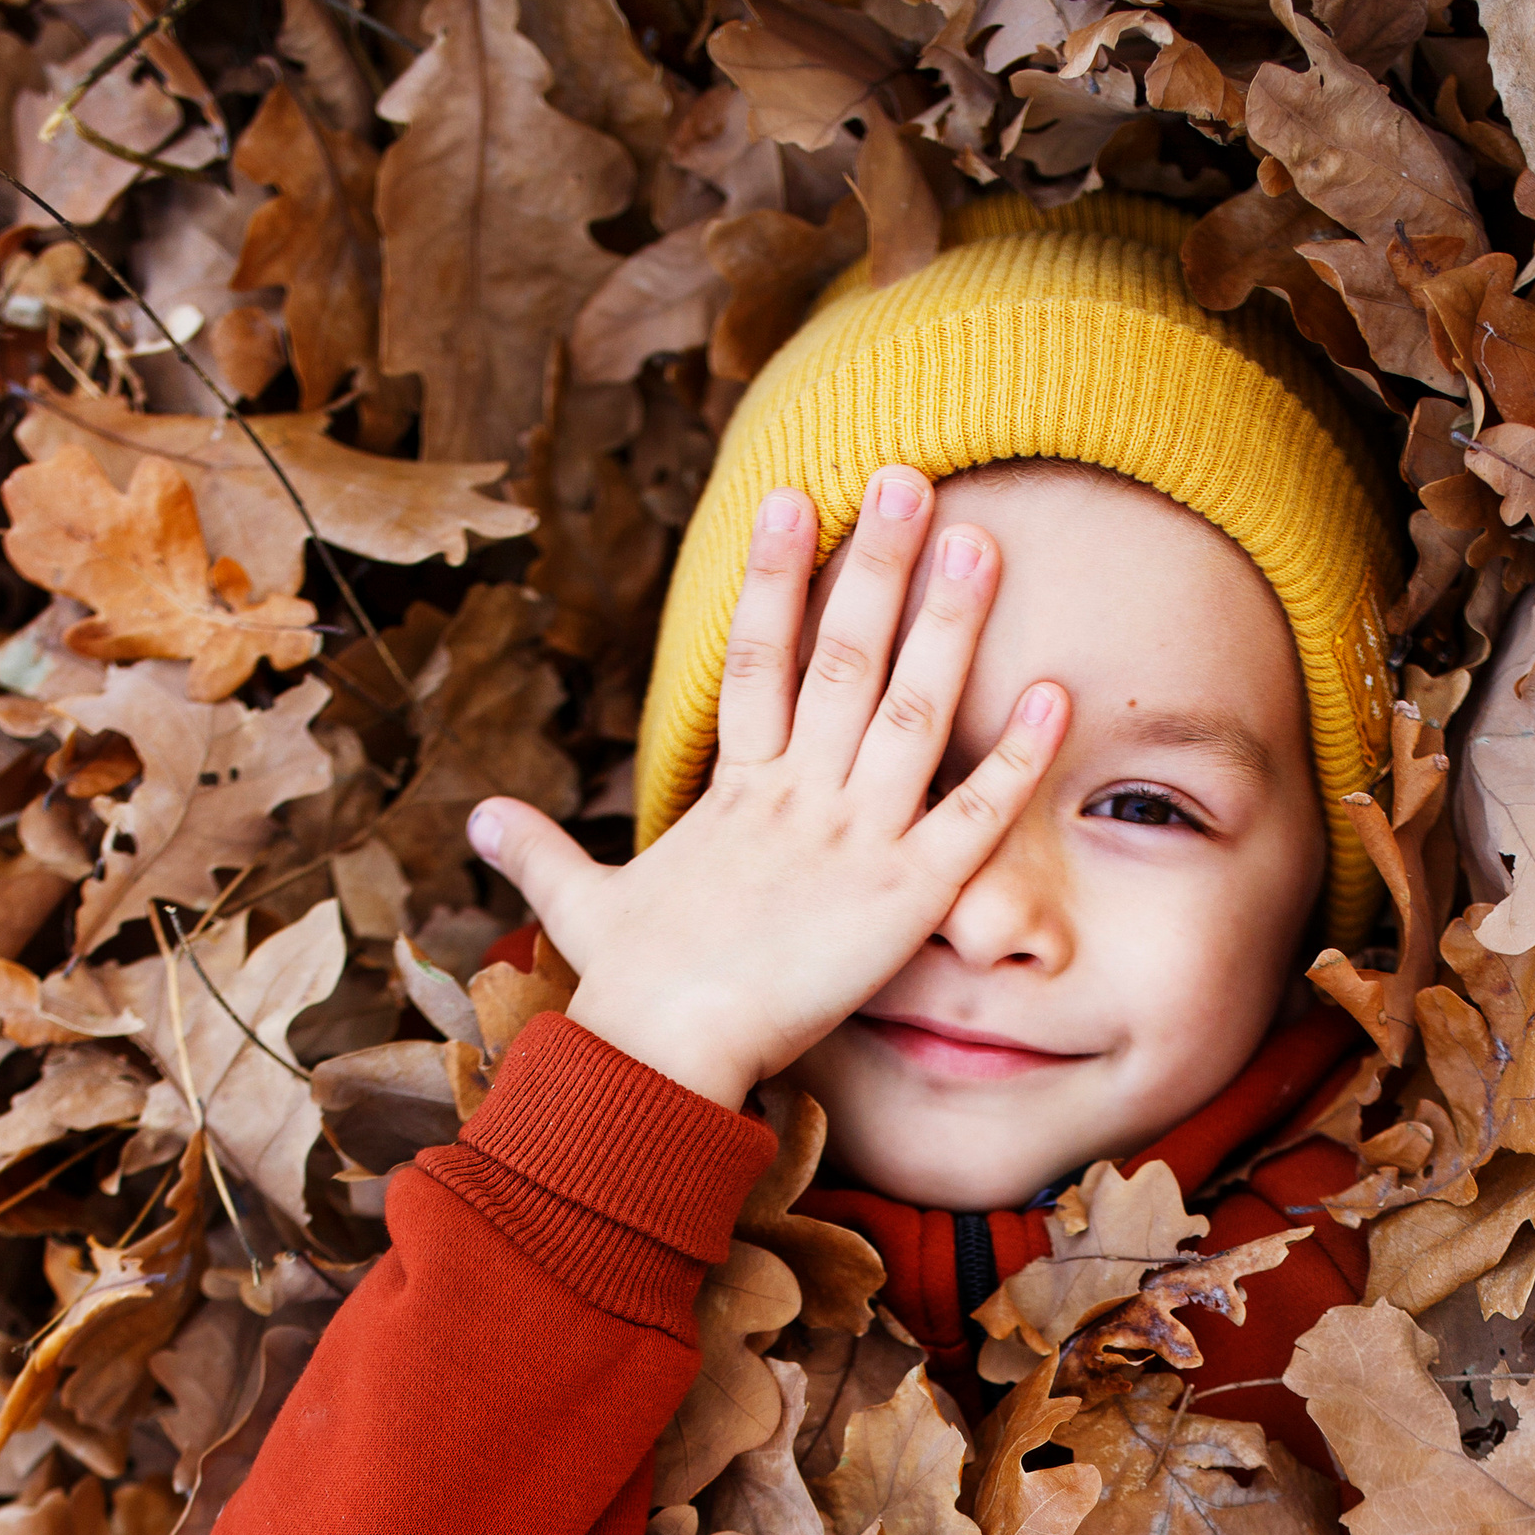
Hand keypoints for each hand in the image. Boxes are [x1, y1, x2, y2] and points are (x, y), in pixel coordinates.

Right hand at [465, 469, 1066, 1111]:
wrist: (659, 1058)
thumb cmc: (629, 993)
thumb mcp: (582, 907)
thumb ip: (542, 854)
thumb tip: (478, 821)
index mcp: (735, 795)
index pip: (757, 662)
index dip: (774, 577)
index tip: (791, 494)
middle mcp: (797, 800)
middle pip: (843, 660)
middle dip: (876, 565)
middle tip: (912, 477)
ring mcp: (852, 843)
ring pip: (911, 714)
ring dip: (950, 628)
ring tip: (981, 544)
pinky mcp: (902, 900)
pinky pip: (972, 819)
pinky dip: (1015, 760)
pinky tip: (1056, 695)